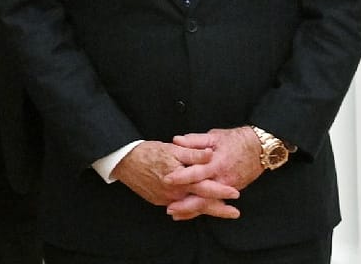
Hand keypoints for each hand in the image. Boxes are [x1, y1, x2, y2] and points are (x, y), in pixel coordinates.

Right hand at [110, 141, 236, 208]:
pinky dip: (188, 208)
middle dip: (219, 209)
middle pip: (200, 203)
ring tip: (220, 210)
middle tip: (234, 212)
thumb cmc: (148, 152)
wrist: (124, 161)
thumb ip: (193, 153)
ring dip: (205, 209)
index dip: (221, 191)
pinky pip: (177, 206)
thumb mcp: (172, 149)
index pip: (205, 188)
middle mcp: (174, 193)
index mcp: (180, 179)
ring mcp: (165, 199)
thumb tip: (210, 153)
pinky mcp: (158, 200)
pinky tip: (196, 207)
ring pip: (190, 207)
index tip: (235, 194)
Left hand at [163, 127, 262, 220]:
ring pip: (208, 203)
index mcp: (216, 163)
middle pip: (203, 195)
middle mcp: (222, 178)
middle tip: (169, 208)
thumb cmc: (234, 140)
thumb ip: (194, 140)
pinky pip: (214, 203)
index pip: (197, 172)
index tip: (167, 179)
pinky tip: (189, 213)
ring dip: (192, 210)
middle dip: (186, 204)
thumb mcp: (214, 137)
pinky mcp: (230, 191)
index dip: (182, 176)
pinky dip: (202, 209)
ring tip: (175, 214)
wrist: (258, 149)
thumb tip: (176, 140)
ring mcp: (227, 187)